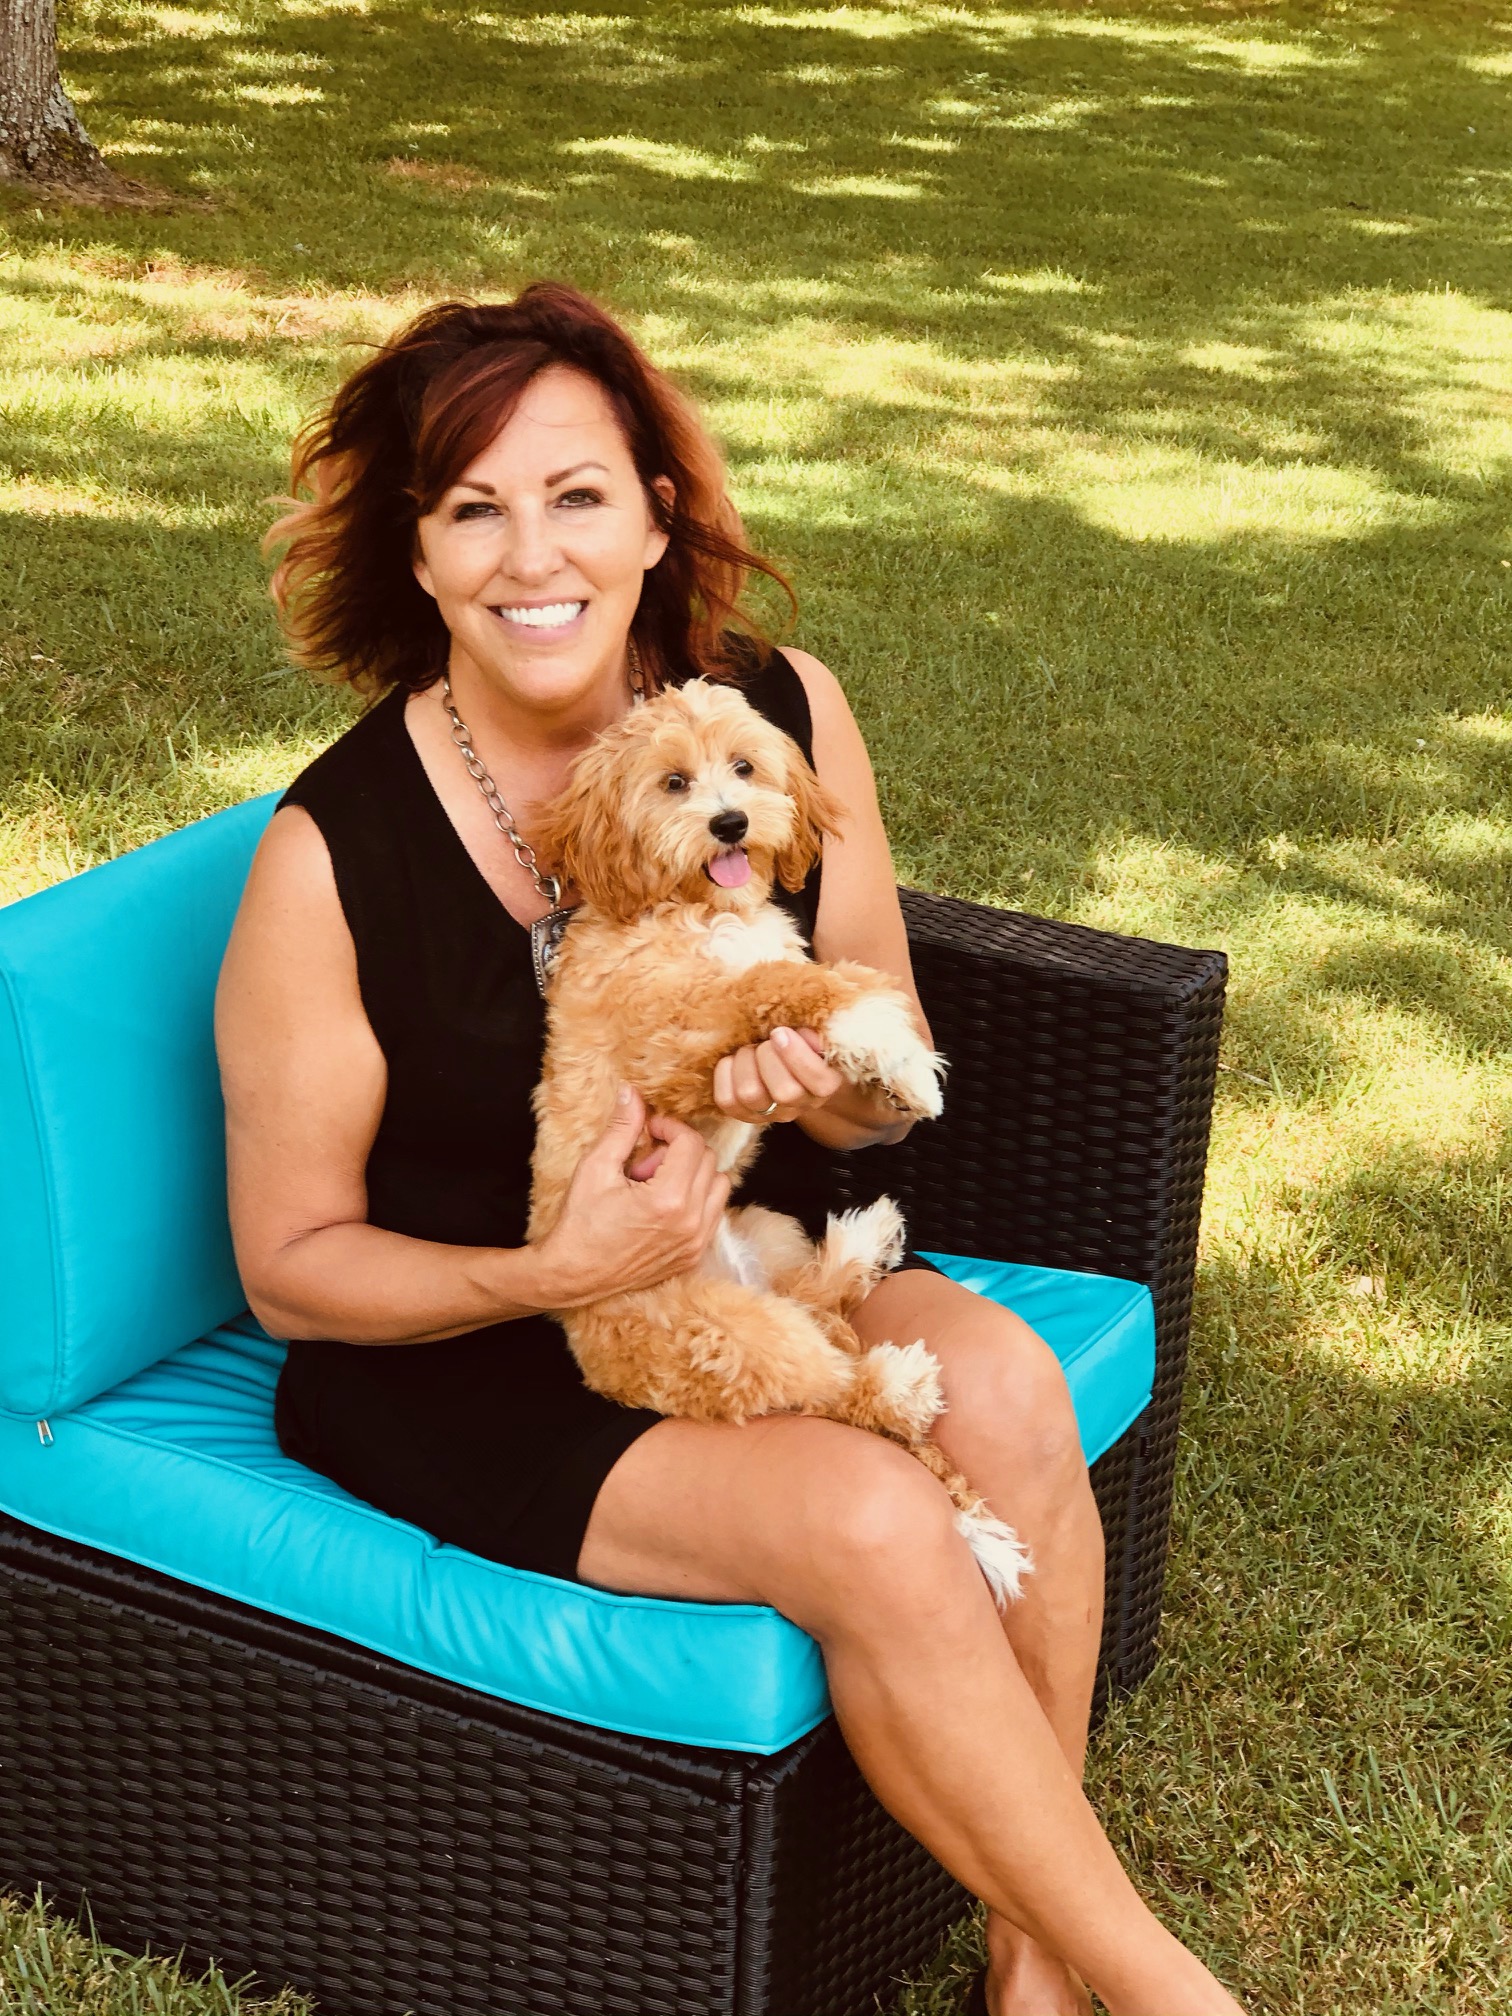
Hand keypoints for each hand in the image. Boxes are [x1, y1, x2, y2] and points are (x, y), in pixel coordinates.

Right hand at [536, 1086, 730, 1305]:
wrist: (575, 1273)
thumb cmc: (581, 1222)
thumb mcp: (596, 1168)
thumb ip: (621, 1128)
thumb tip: (633, 1093)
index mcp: (668, 1199)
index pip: (691, 1143)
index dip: (669, 1127)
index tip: (648, 1130)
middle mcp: (691, 1221)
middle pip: (709, 1160)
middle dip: (679, 1150)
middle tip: (645, 1161)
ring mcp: (696, 1241)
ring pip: (719, 1185)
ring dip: (694, 1174)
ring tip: (656, 1184)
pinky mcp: (694, 1254)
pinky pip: (715, 1212)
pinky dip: (698, 1199)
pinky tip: (665, 1204)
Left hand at [712, 1025, 844, 1123]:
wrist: (785, 1067)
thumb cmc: (801, 1045)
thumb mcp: (813, 1037)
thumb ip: (813, 1035)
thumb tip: (802, 1035)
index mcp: (825, 1085)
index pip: (820, 1082)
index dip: (797, 1055)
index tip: (780, 1032)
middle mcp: (799, 1106)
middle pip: (784, 1091)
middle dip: (768, 1056)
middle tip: (765, 1041)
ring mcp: (769, 1114)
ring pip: (751, 1094)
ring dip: (745, 1062)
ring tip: (749, 1049)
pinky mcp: (742, 1114)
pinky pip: (726, 1099)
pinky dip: (725, 1073)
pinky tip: (733, 1061)